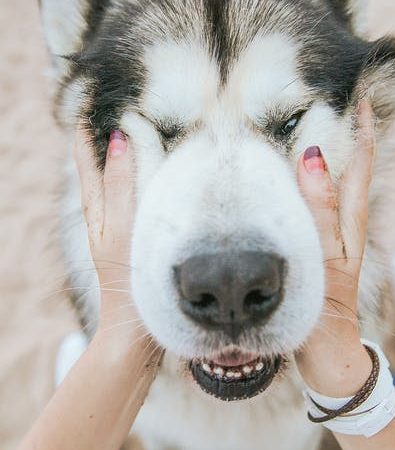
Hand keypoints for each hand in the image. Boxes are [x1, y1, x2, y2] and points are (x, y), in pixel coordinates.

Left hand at [74, 130, 160, 354]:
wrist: (133, 330)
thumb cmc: (128, 280)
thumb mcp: (121, 229)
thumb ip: (121, 187)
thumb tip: (118, 142)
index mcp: (99, 212)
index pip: (89, 163)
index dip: (88, 135)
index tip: (93, 108)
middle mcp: (105, 219)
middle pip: (98, 172)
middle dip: (99, 144)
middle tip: (106, 117)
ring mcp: (119, 232)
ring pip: (114, 187)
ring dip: (116, 162)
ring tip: (123, 140)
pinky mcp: (134, 242)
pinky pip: (132, 203)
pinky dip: (135, 184)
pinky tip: (147, 183)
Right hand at [295, 100, 375, 396]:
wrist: (325, 347)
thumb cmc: (325, 305)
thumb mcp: (324, 255)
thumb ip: (320, 209)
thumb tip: (317, 156)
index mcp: (350, 220)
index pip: (361, 164)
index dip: (363, 130)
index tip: (359, 97)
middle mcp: (345, 222)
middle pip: (352, 169)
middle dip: (349, 135)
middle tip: (333, 104)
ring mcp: (332, 234)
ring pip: (335, 186)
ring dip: (330, 156)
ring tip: (310, 129)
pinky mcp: (319, 245)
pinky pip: (317, 204)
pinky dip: (310, 183)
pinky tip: (291, 179)